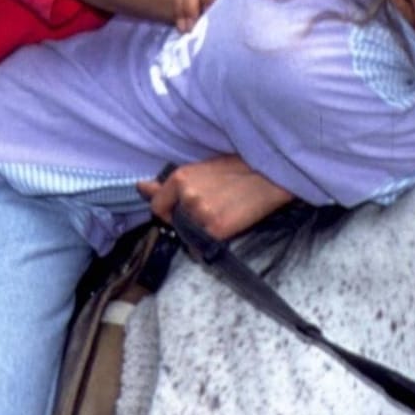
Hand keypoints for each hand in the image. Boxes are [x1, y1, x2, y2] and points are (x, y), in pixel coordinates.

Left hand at [137, 156, 293, 240]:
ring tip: (226, 213)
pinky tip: (231, 225)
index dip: (171, 212)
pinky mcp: (217, 229)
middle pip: (176, 223)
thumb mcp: (203, 167)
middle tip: (214, 208)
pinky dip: (215, 241)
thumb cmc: (242, 167)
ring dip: (203, 231)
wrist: (274, 175)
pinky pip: (205, 247)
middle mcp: (186, 195)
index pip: (157, 207)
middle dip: (189, 221)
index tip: (186, 211)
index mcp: (180, 177)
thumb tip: (140, 187)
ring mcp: (201, 214)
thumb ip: (170, 183)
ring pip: (191, 235)